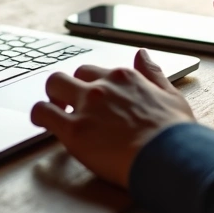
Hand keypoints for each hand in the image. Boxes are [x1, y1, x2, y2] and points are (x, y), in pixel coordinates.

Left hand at [30, 50, 194, 187]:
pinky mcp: (74, 129)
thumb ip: (153, 74)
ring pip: (54, 85)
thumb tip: (143, 54)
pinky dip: (38, 115)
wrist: (170, 157)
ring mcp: (87, 106)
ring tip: (53, 111)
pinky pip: (43, 113)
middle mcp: (103, 86)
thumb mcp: (171, 95)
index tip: (92, 98)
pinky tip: (41, 122)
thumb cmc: (175, 134)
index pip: (97, 72)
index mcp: (125, 78)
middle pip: (72, 74)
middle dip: (69, 87)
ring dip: (51, 96)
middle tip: (69, 104)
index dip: (92, 85)